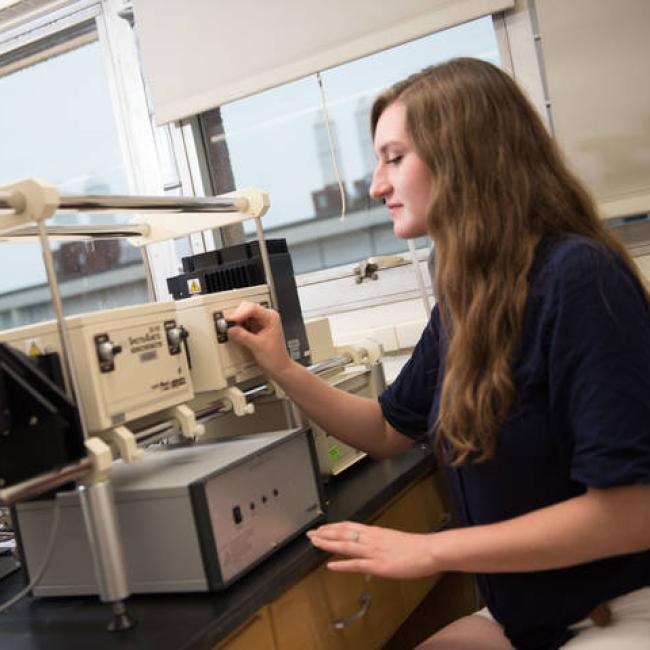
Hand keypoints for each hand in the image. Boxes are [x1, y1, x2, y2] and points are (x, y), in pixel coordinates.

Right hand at [228, 301, 292, 378]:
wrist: (279, 368)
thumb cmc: (275, 357)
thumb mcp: (257, 346)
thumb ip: (242, 336)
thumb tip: (230, 328)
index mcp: (270, 317)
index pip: (252, 308)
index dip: (239, 313)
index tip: (230, 321)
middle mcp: (266, 317)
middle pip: (246, 308)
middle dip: (236, 317)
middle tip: (228, 325)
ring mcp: (260, 323)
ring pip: (243, 315)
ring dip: (236, 322)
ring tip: (231, 330)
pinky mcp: (255, 329)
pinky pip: (243, 324)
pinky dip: (237, 327)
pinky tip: (235, 333)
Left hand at [306, 521, 437, 578]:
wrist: (428, 550)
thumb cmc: (415, 547)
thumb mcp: (393, 539)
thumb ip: (379, 543)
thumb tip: (370, 547)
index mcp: (375, 532)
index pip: (349, 526)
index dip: (333, 527)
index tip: (322, 527)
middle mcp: (371, 539)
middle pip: (343, 533)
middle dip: (325, 533)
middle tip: (310, 534)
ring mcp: (373, 552)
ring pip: (346, 545)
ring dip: (328, 544)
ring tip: (315, 543)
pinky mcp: (378, 565)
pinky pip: (356, 564)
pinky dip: (342, 564)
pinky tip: (331, 565)